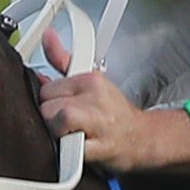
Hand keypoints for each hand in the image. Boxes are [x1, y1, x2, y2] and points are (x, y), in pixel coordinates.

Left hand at [35, 65, 189, 175]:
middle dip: (50, 119)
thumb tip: (47, 38)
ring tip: (70, 136)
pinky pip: (70, 148)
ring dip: (57, 134)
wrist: (142, 138)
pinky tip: (77, 148)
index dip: (49, 103)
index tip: (62, 108)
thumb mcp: (91, 81)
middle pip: (47, 106)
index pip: (47, 89)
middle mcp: (95, 98)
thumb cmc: (115, 114)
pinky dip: (68, 152)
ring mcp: (98, 122)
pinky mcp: (100, 147)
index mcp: (90, 80)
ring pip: (55, 121)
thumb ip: (64, 62)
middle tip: (66, 126)